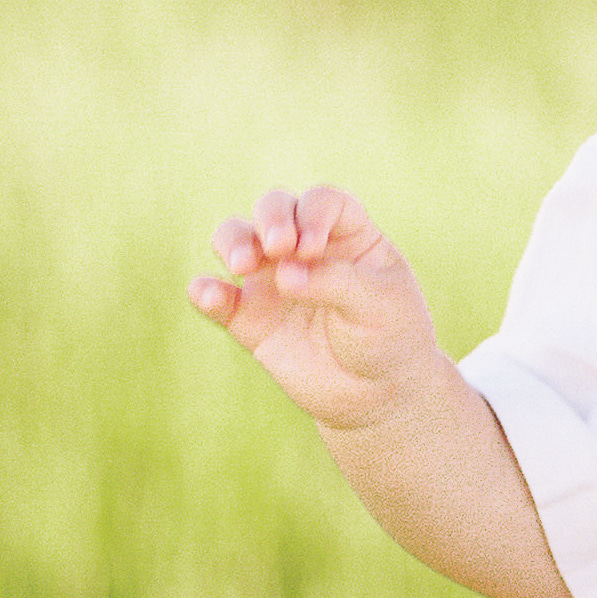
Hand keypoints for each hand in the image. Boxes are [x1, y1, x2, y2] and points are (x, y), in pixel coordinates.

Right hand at [189, 185, 437, 430]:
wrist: (378, 395)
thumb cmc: (389, 337)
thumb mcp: (379, 304)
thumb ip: (333, 282)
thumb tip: (281, 275)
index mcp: (349, 233)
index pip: (322, 202)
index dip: (311, 214)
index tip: (311, 247)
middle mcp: (305, 247)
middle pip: (275, 208)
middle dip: (270, 218)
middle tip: (276, 247)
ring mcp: (274, 279)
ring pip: (237, 239)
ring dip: (233, 242)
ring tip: (243, 266)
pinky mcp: (250, 318)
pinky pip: (218, 298)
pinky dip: (206, 291)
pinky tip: (207, 293)